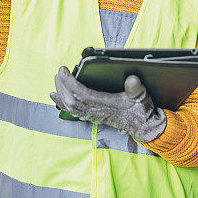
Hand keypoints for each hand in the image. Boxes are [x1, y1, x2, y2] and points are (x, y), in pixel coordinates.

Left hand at [50, 66, 166, 142]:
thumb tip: (132, 79)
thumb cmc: (140, 110)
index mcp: (105, 104)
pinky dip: (61, 103)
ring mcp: (93, 115)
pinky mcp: (92, 117)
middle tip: (59, 73)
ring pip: (70, 106)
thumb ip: (136, 89)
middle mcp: (96, 111)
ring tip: (56, 81)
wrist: (142, 127)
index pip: (81, 93)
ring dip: (60, 93)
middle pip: (71, 100)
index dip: (70, 82)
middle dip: (62, 86)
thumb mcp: (141, 96)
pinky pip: (72, 111)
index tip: (63, 70)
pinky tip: (55, 96)